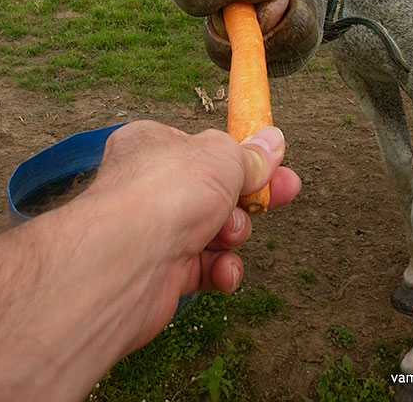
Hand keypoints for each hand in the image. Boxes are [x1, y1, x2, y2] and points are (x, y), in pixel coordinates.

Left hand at [89, 120, 300, 350]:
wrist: (126, 260)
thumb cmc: (166, 192)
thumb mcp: (222, 157)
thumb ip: (250, 155)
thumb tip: (274, 141)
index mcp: (154, 145)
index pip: (204, 148)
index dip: (242, 157)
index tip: (276, 164)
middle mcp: (151, 186)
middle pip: (215, 189)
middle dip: (249, 197)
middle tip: (285, 193)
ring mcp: (155, 230)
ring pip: (214, 230)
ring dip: (232, 234)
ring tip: (227, 234)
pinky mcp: (161, 271)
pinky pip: (204, 267)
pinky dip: (220, 270)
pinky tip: (222, 271)